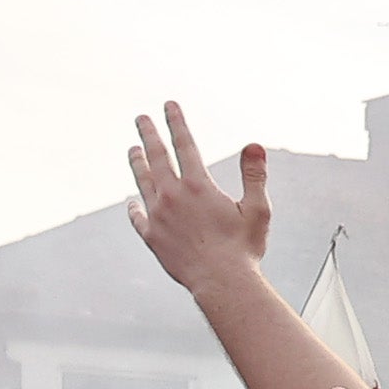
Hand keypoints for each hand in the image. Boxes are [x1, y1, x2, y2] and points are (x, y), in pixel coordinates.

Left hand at [121, 103, 274, 296]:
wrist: (221, 283)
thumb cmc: (244, 248)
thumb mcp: (258, 209)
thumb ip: (254, 175)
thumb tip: (254, 145)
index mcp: (198, 185)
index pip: (185, 144)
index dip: (176, 122)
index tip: (168, 105)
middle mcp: (173, 196)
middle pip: (156, 157)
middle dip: (148, 134)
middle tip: (140, 119)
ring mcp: (158, 216)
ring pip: (143, 182)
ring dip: (137, 163)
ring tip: (132, 150)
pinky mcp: (152, 237)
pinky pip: (138, 217)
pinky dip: (134, 206)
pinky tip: (131, 201)